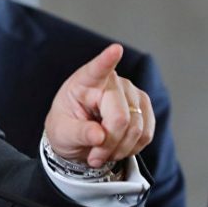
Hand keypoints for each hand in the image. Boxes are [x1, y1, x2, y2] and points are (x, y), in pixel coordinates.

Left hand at [44, 44, 153, 167]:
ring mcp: (131, 92)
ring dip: (119, 149)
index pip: (96, 69)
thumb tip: (99, 136)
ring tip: (101, 153)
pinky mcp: (143, 107)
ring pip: (136, 128)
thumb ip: (78, 133)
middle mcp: (111, 82)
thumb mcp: (61, 133)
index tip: (116, 49)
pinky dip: (132, 148)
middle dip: (108, 143)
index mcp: (84, 81)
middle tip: (93, 157)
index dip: (107, 60)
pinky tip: (116, 148)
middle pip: (120, 117)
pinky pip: (147, 134)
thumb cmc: (65, 128)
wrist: (77, 139)